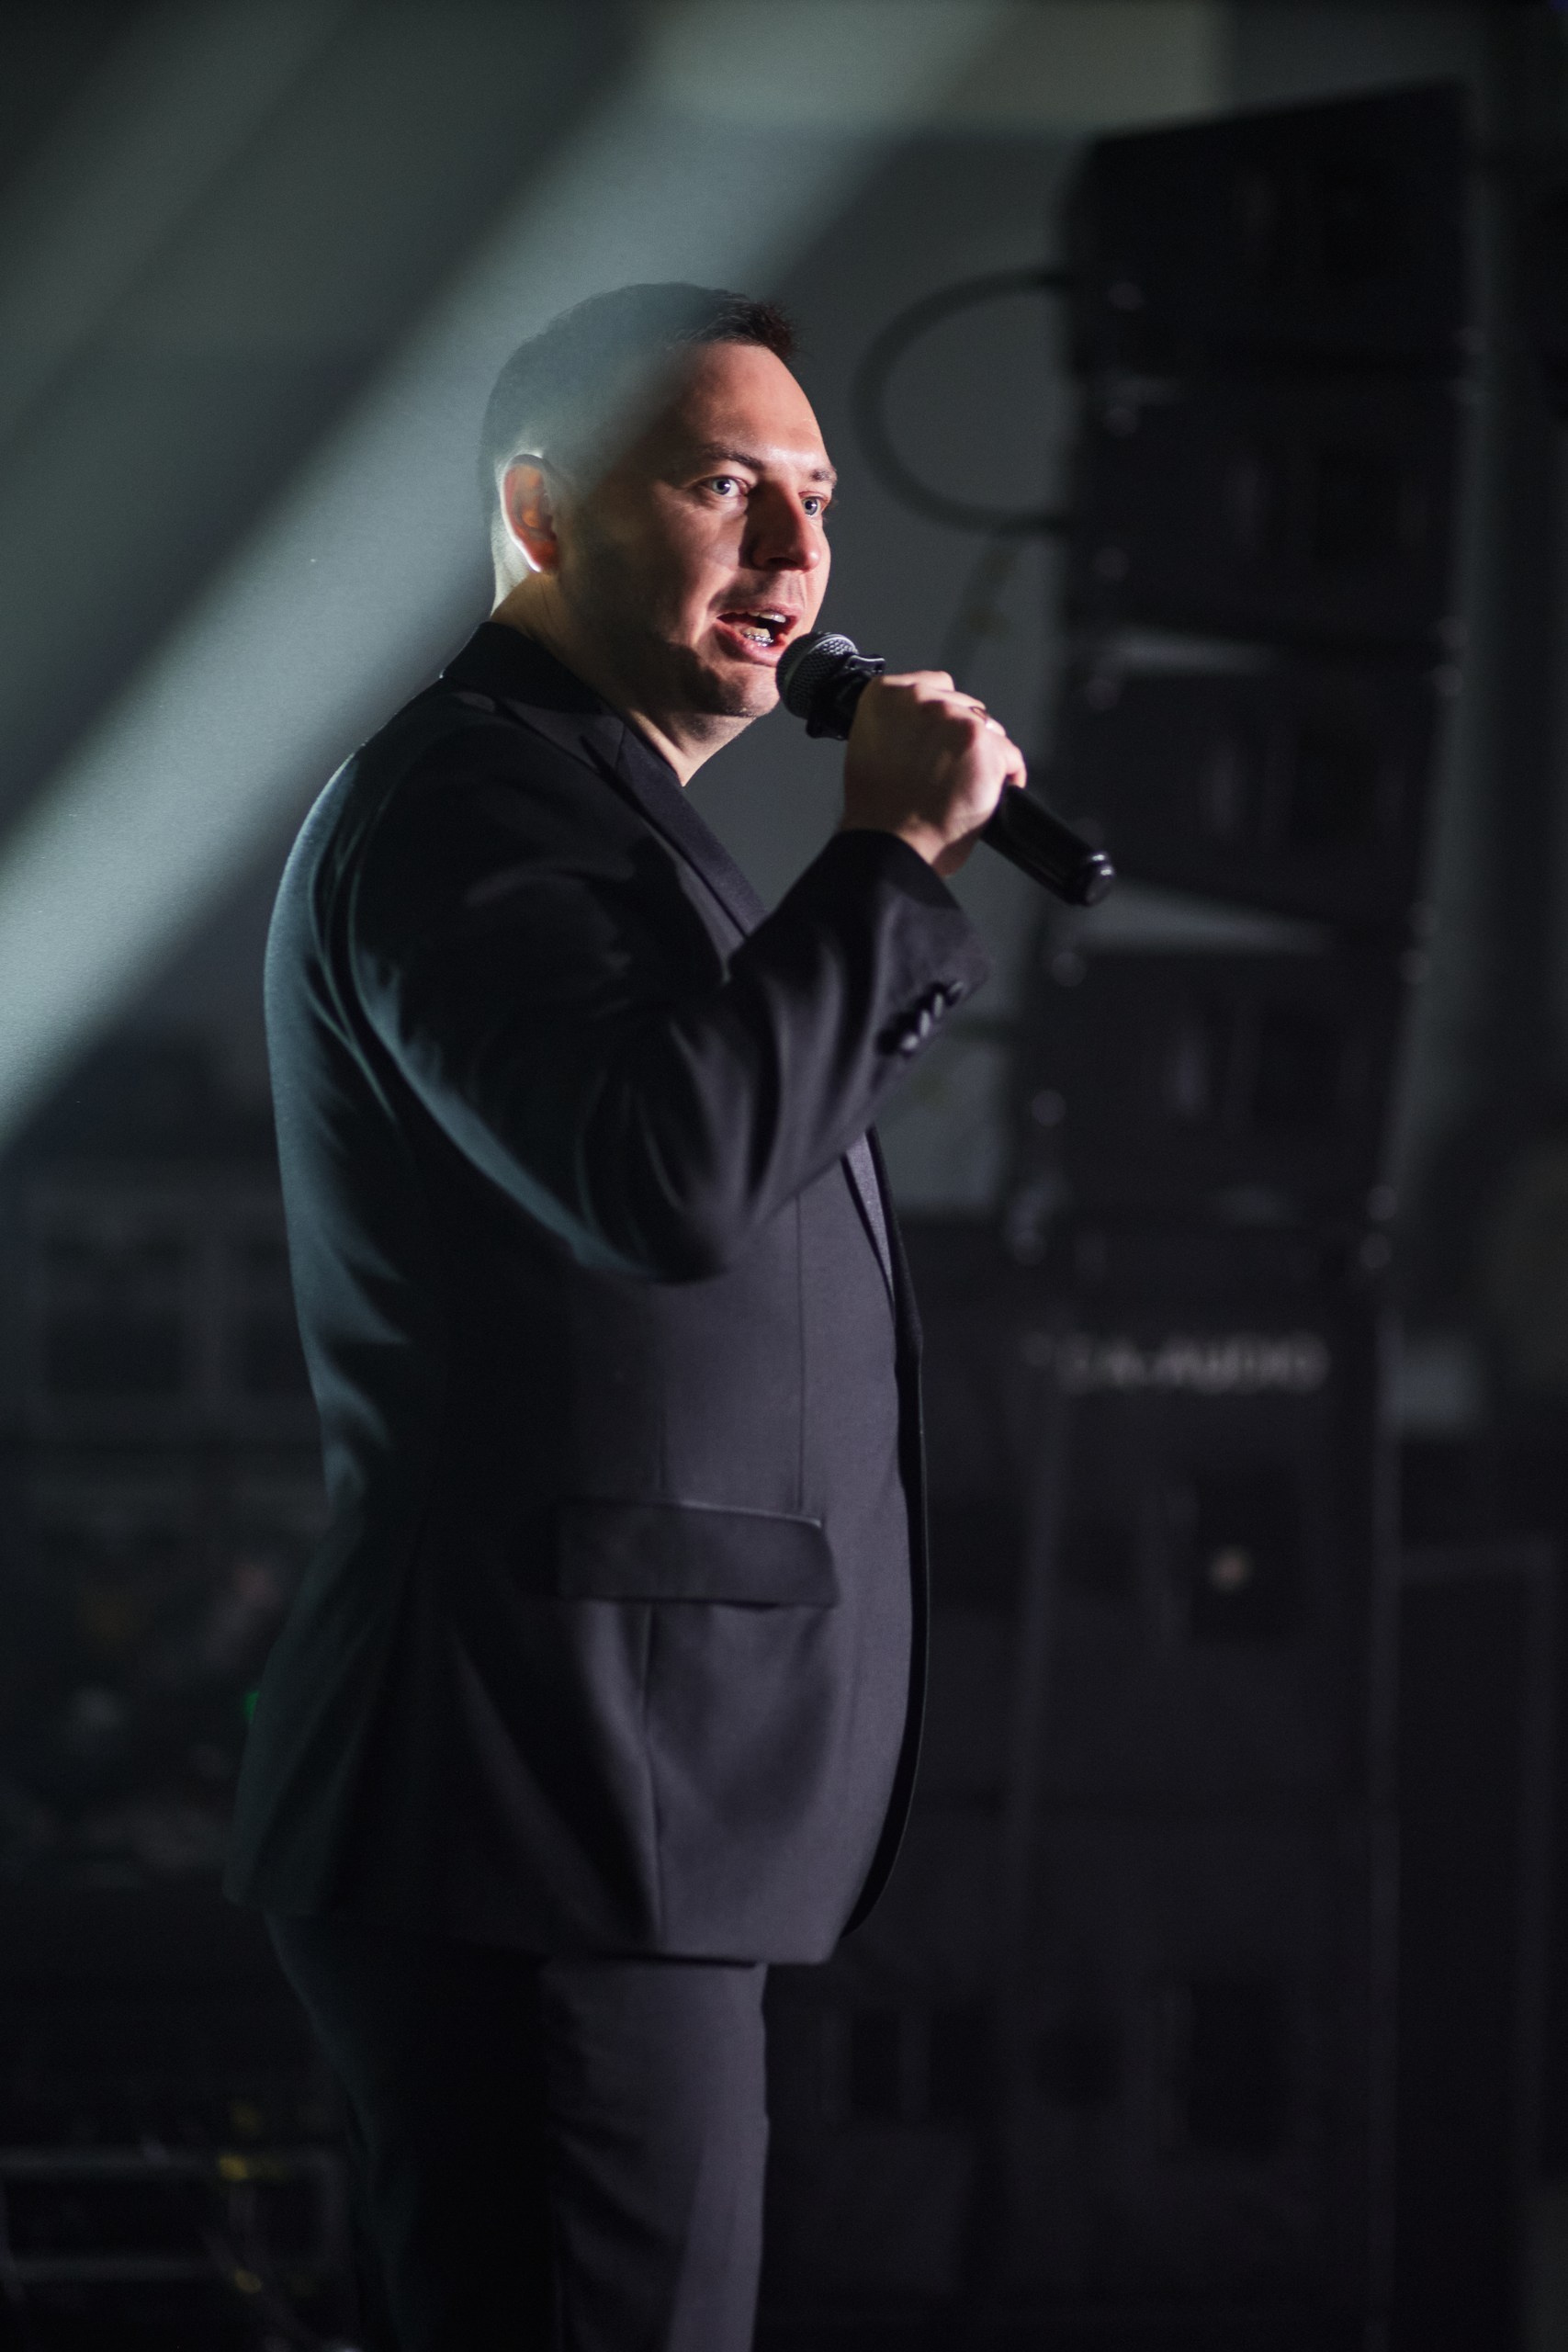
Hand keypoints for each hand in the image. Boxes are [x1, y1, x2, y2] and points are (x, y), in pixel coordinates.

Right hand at [840, 670, 1026, 877]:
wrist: (892, 844)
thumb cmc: (878, 812)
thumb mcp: (870, 750)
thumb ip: (898, 726)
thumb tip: (926, 729)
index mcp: (885, 696)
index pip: (935, 686)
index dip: (942, 718)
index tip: (940, 740)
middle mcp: (920, 699)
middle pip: (965, 707)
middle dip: (962, 738)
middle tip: (949, 773)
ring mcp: (955, 719)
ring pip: (989, 730)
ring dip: (984, 755)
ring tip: (964, 787)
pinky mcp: (984, 744)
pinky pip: (1010, 756)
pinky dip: (1005, 778)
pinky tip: (986, 795)